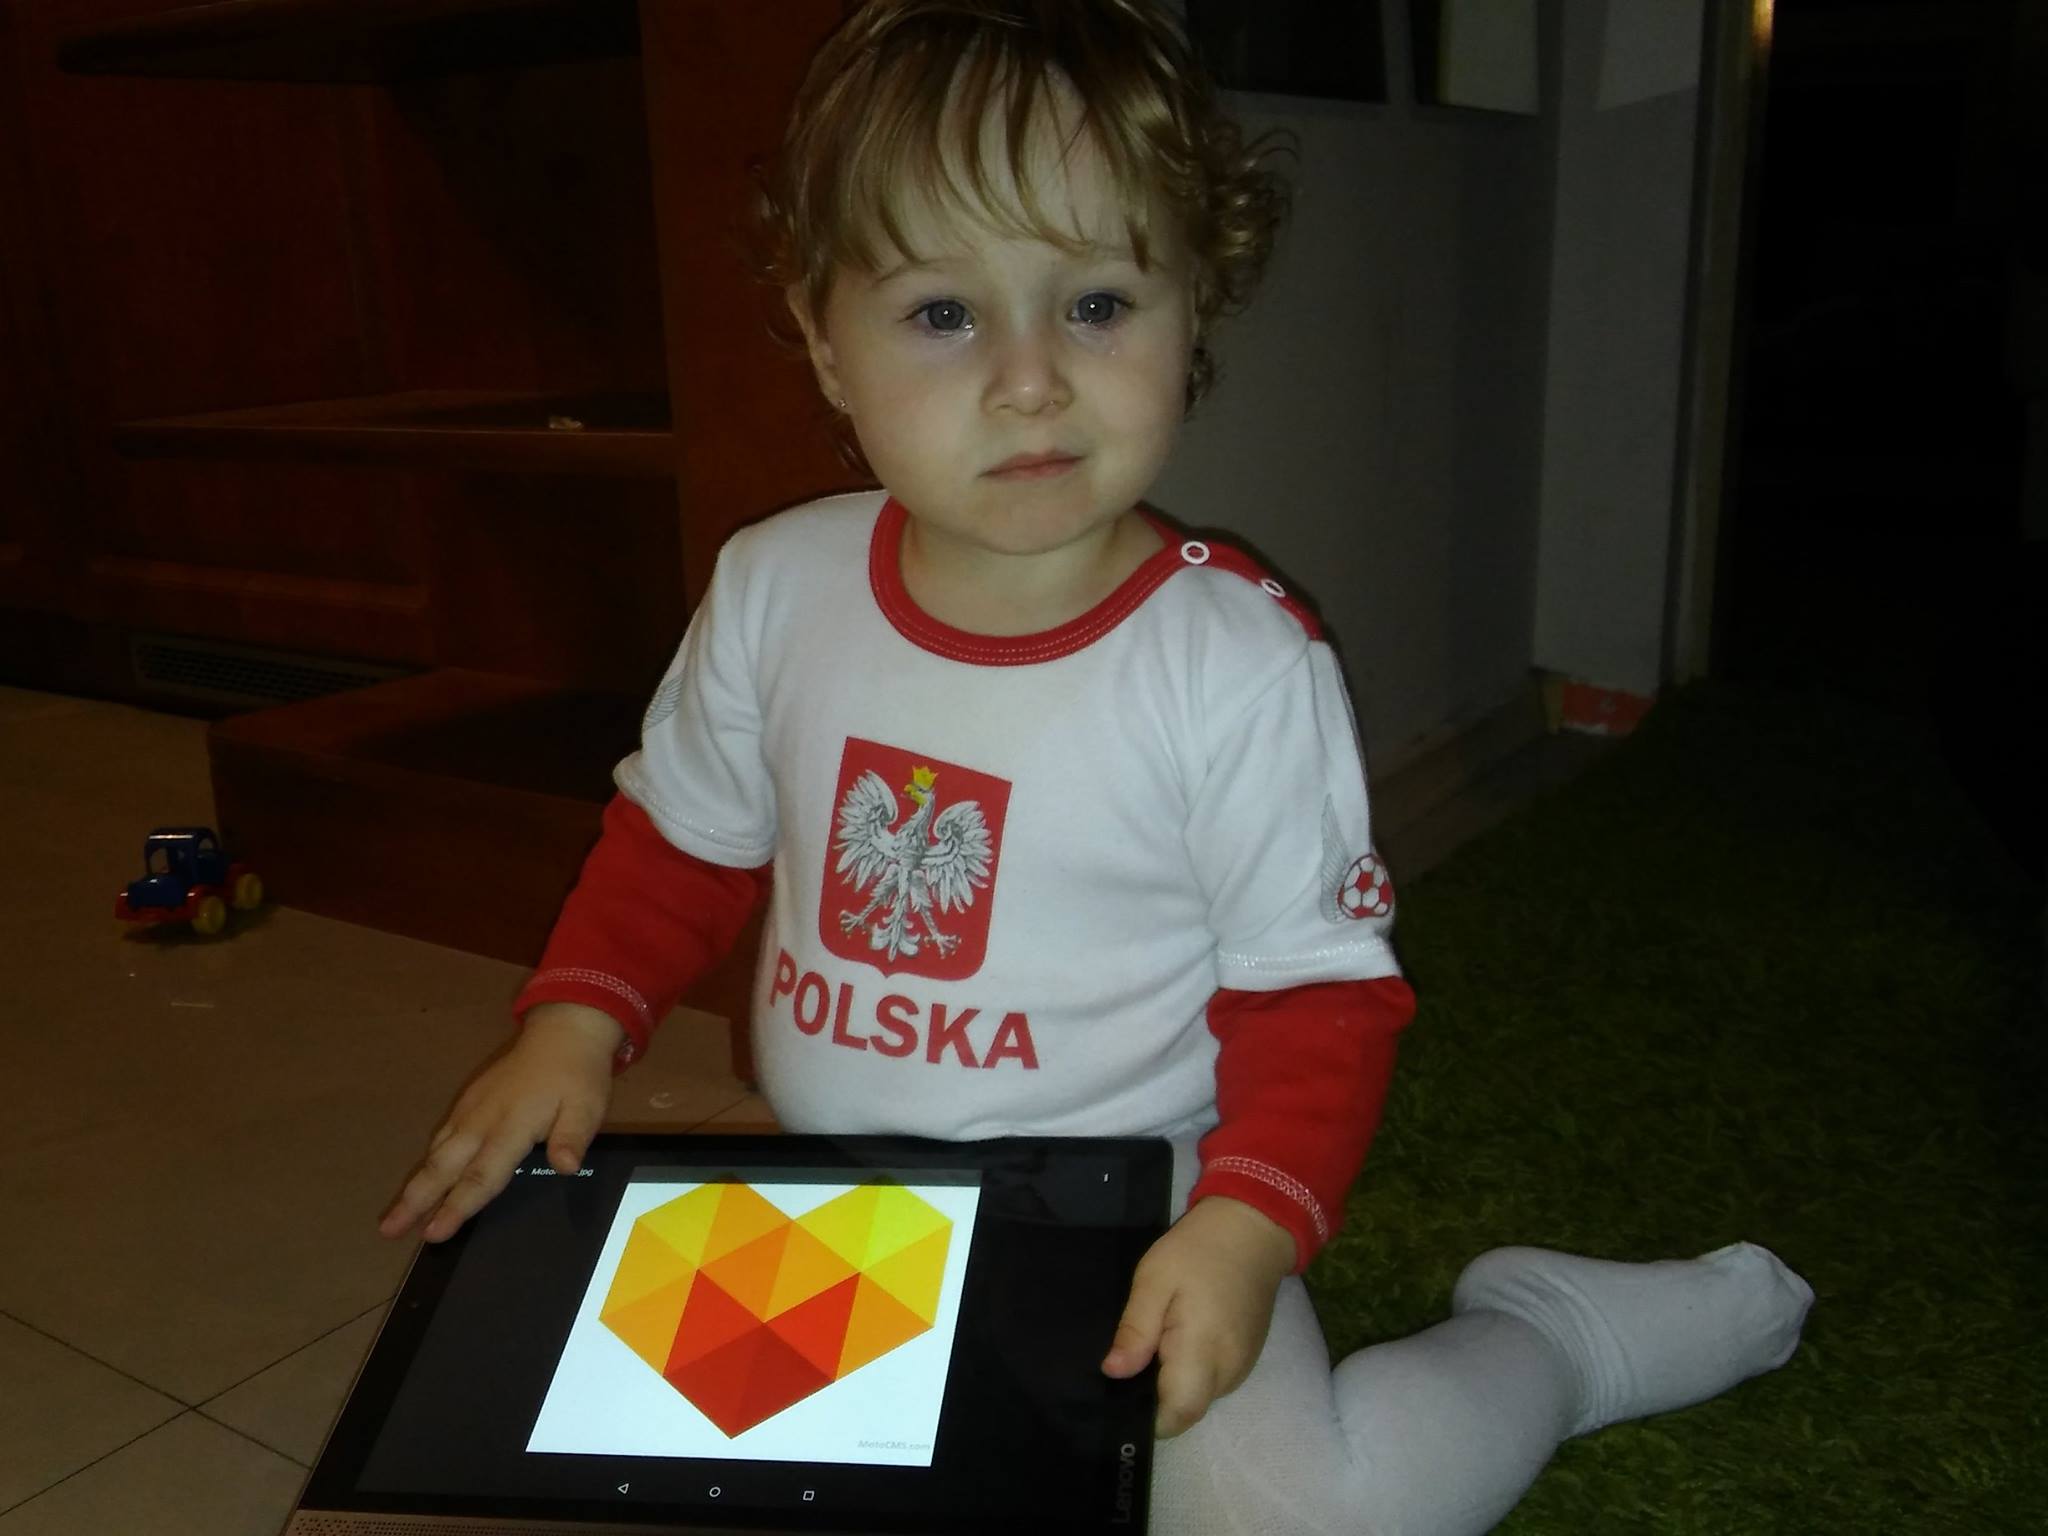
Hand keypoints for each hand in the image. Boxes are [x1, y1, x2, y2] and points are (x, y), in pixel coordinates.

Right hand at [378, 1003, 622, 1242]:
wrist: (562, 1034)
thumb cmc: (577, 1076)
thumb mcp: (587, 1106)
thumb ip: (573, 1137)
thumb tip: (565, 1166)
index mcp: (512, 1126)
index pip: (481, 1175)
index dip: (457, 1206)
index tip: (433, 1233)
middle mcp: (482, 1120)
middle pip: (444, 1167)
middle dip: (416, 1201)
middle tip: (388, 1231)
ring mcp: (471, 1110)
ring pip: (436, 1153)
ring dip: (415, 1185)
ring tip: (394, 1217)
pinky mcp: (468, 1102)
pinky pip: (441, 1137)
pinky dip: (427, 1162)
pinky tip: (420, 1180)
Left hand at [1100, 1196, 1294, 1437]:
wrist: (1252, 1230)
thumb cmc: (1197, 1251)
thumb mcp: (1154, 1280)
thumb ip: (1136, 1330)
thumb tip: (1114, 1372)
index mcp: (1203, 1352)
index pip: (1178, 1414)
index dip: (1148, 1417)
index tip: (1123, 1394)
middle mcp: (1228, 1370)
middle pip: (1188, 1409)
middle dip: (1158, 1398)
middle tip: (1134, 1357)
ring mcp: (1242, 1365)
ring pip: (1201, 1396)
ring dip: (1176, 1382)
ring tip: (1156, 1342)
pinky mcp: (1247, 1356)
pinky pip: (1214, 1380)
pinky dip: (1194, 1371)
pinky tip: (1179, 1338)